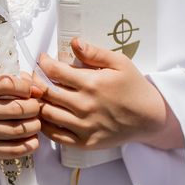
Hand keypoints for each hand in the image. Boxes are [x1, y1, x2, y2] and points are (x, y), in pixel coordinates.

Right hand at [0, 73, 42, 165]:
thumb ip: (9, 85)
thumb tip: (38, 90)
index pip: (7, 83)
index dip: (26, 87)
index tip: (31, 92)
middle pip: (16, 109)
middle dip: (34, 108)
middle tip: (36, 109)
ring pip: (18, 130)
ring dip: (34, 126)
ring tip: (35, 124)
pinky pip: (14, 149)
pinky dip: (29, 145)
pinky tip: (32, 139)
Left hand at [37, 38, 182, 150]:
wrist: (150, 118)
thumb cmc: (134, 88)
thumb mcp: (120, 63)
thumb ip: (95, 53)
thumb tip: (74, 42)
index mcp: (92, 83)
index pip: (55, 71)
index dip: (44, 63)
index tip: (43, 60)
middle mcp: (85, 105)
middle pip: (46, 92)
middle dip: (35, 81)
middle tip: (34, 76)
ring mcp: (84, 126)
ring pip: (47, 114)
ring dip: (37, 103)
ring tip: (36, 95)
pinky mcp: (84, 142)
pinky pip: (55, 136)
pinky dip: (44, 126)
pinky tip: (44, 116)